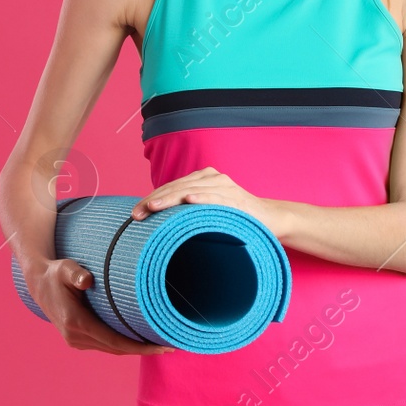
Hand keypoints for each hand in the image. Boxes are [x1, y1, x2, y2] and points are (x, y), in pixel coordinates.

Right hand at [24, 257, 174, 355]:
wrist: (38, 283)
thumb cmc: (56, 273)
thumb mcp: (65, 268)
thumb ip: (76, 273)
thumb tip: (87, 280)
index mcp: (75, 322)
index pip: (114, 342)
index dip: (139, 347)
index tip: (160, 347)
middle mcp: (75, 336)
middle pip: (116, 349)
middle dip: (143, 350)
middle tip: (170, 347)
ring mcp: (75, 340)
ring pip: (111, 350)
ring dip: (134, 349)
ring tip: (160, 345)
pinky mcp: (78, 339)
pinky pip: (105, 346)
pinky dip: (123, 346)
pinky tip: (139, 341)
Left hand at [131, 166, 288, 237]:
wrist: (270, 219)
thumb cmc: (235, 218)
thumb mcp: (208, 213)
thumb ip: (188, 213)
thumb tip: (158, 227)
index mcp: (201, 180)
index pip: (170, 187)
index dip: (152, 199)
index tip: (135, 213)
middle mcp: (211, 178)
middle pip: (176, 187)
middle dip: (155, 201)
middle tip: (137, 214)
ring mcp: (224, 186)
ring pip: (191, 189)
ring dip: (171, 199)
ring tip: (153, 207)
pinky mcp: (236, 198)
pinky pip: (216, 197)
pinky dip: (202, 198)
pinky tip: (189, 200)